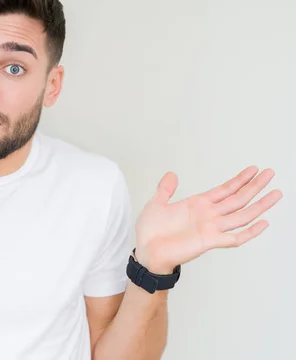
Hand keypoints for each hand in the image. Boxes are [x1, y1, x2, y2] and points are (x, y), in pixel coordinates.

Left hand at [134, 166, 282, 273]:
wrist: (146, 252)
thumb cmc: (150, 232)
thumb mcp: (156, 204)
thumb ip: (165, 189)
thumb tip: (171, 174)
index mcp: (198, 204)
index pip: (225, 189)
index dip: (239, 180)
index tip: (253, 170)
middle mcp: (208, 215)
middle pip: (238, 198)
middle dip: (254, 186)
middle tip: (270, 173)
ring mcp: (211, 228)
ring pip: (241, 215)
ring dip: (259, 205)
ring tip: (275, 194)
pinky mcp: (209, 241)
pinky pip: (234, 237)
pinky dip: (249, 232)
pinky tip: (263, 223)